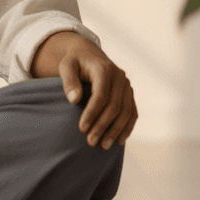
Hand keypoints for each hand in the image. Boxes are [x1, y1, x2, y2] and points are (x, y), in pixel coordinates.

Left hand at [31, 31, 137, 149]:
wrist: (89, 54)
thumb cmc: (74, 62)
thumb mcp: (66, 67)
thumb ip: (69, 81)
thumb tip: (74, 100)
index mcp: (104, 69)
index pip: (100, 95)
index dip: (92, 114)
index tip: (82, 129)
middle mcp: (120, 77)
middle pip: (115, 106)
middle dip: (103, 126)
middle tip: (91, 142)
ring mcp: (127, 86)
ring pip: (126, 112)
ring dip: (116, 131)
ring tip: (104, 146)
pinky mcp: (130, 94)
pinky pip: (132, 113)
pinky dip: (127, 127)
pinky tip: (119, 140)